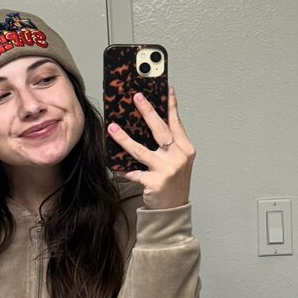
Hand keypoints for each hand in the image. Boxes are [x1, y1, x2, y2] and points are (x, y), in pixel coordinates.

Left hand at [107, 86, 195, 209]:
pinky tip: (113, 163)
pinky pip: (133, 172)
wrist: (173, 208)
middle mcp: (178, 157)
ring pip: (141, 150)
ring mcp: (167, 169)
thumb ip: (168, 143)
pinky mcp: (154, 182)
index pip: (176, 122)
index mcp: (185, 149)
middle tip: (136, 97)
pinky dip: (122, 168)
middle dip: (147, 111)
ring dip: (124, 138)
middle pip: (160, 130)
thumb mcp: (177, 160)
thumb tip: (149, 121)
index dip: (172, 105)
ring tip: (112, 127)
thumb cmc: (173, 181)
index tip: (167, 89)